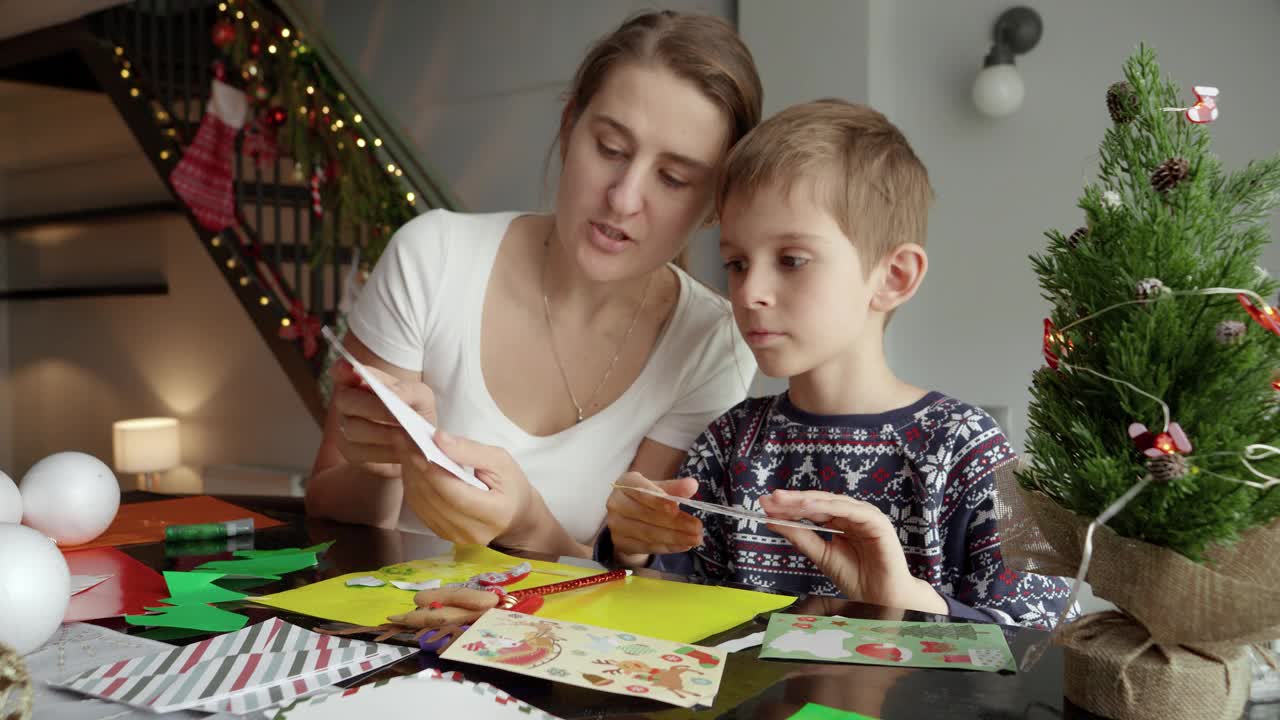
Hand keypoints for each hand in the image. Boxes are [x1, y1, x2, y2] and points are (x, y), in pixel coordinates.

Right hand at [331, 360, 436, 477]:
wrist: (418, 445)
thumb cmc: (415, 413)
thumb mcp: (420, 397)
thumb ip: (408, 390)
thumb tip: (394, 394)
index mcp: (360, 380)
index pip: (342, 370)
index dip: (343, 369)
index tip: (351, 369)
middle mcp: (346, 400)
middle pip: (347, 400)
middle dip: (375, 408)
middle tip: (399, 416)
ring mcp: (344, 426)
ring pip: (353, 429)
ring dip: (382, 433)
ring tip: (406, 436)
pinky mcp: (349, 451)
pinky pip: (360, 451)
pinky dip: (383, 451)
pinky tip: (401, 451)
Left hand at [394, 429, 533, 546]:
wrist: (515, 516)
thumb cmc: (511, 486)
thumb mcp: (500, 461)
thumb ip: (470, 450)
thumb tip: (438, 438)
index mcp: (493, 513)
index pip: (452, 491)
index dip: (430, 467)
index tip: (414, 442)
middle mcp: (471, 531)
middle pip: (432, 497)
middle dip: (414, 466)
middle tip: (403, 439)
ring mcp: (454, 537)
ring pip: (421, 503)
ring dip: (409, 474)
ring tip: (404, 449)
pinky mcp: (442, 535)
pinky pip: (419, 509)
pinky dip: (412, 486)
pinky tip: (412, 467)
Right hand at [605, 472, 703, 565]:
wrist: (627, 518)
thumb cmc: (646, 499)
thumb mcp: (659, 489)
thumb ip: (675, 488)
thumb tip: (693, 485)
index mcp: (625, 483)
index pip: (642, 491)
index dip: (659, 501)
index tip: (677, 508)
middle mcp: (616, 503)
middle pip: (647, 515)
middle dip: (675, 522)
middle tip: (697, 527)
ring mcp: (615, 525)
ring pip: (648, 533)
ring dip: (675, 537)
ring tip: (695, 539)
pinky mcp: (620, 542)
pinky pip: (647, 546)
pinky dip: (667, 547)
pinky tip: (683, 545)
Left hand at [760, 490, 944, 613]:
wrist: (881, 600)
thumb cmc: (856, 578)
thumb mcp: (821, 555)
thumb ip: (800, 537)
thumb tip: (773, 521)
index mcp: (841, 521)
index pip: (812, 508)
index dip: (788, 506)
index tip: (765, 505)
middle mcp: (853, 515)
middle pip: (819, 502)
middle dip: (793, 500)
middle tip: (770, 498)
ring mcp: (866, 516)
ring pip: (833, 502)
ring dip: (808, 500)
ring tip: (785, 500)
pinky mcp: (878, 523)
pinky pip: (851, 510)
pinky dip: (830, 506)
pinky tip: (809, 506)